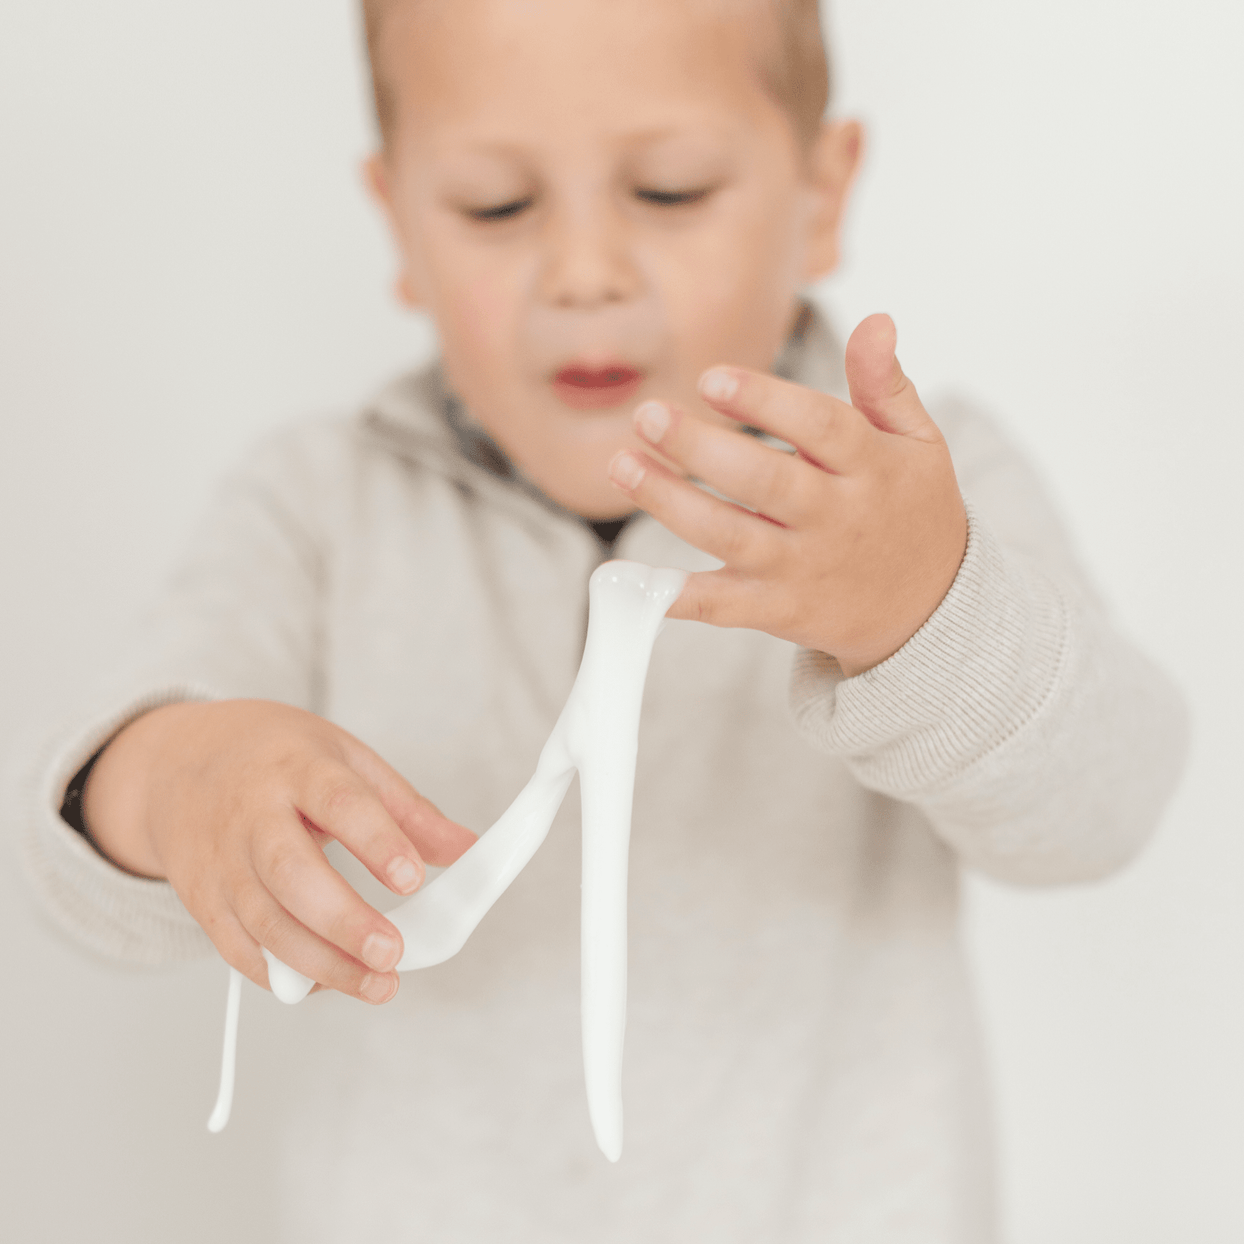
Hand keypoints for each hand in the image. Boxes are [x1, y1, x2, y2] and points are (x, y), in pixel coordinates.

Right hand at [83, 700, 475, 1002]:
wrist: (178, 761)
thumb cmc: (273, 757)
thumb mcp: (345, 758)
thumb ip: (407, 810)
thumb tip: (466, 849)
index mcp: (296, 768)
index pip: (337, 803)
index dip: (376, 843)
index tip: (413, 879)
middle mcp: (251, 814)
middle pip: (292, 873)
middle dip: (345, 921)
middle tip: (393, 953)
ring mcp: (221, 861)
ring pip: (264, 922)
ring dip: (322, 964)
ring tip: (377, 984)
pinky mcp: (201, 900)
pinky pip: (237, 949)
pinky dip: (281, 976)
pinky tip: (326, 983)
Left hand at [607, 314, 966, 676]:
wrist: (928, 607)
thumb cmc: (911, 510)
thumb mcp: (917, 442)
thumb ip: (885, 384)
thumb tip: (876, 322)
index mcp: (870, 467)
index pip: (817, 425)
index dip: (762, 401)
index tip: (710, 379)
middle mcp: (834, 518)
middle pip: (762, 480)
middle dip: (699, 448)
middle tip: (648, 415)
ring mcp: (802, 568)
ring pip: (729, 535)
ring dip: (670, 501)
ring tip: (623, 464)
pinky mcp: (778, 609)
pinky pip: (720, 606)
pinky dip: (673, 594)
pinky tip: (628, 574)